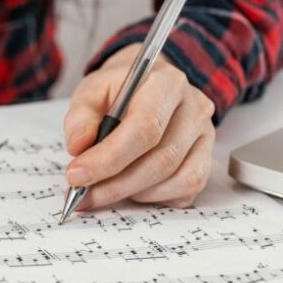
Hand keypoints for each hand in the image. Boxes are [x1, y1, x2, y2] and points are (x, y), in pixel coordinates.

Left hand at [63, 44, 215, 210]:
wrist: (145, 85)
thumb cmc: (117, 90)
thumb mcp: (91, 91)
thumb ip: (81, 117)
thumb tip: (78, 147)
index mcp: (166, 84)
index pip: (144, 129)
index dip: (108, 158)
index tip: (76, 175)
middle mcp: (194, 109)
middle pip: (162, 159)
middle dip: (116, 184)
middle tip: (83, 194)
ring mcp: (205, 135)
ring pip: (176, 179)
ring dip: (133, 194)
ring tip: (101, 191)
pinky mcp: (206, 158)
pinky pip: (186, 191)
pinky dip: (154, 198)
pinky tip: (130, 190)